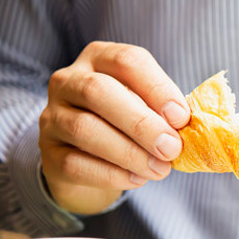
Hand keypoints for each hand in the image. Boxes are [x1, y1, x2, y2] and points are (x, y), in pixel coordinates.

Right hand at [39, 41, 189, 213]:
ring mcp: (52, 116)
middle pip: (98, 92)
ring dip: (129, 153)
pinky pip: (76, 163)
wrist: (89, 158)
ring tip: (160, 169)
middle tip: (171, 148)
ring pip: (85, 129)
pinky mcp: (48, 153)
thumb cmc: (127, 124)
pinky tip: (137, 179)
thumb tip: (189, 127)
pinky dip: (112, 174)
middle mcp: (68, 81)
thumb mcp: (146, 106)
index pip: (127, 61)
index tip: (181, 118)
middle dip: (141, 123)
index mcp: (100, 58)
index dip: (157, 88)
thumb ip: (165, 111)